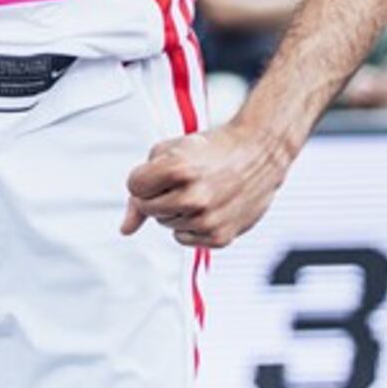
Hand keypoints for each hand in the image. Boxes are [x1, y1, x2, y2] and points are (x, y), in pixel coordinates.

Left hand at [120, 119, 292, 248]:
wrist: (260, 152)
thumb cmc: (213, 148)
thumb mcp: (171, 151)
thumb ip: (141, 186)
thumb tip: (126, 229)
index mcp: (178, 169)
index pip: (134, 187)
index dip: (145, 177)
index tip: (162, 169)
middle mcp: (194, 197)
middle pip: (147, 208)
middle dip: (158, 194)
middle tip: (183, 179)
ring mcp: (207, 220)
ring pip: (165, 224)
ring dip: (175, 209)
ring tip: (201, 189)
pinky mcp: (219, 237)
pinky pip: (184, 238)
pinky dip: (191, 225)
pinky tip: (209, 206)